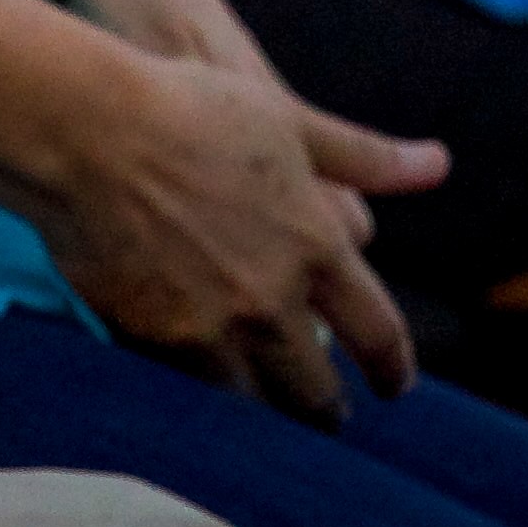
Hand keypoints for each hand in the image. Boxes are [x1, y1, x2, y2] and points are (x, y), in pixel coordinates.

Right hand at [22, 3, 442, 418]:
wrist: (90, 134)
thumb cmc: (192, 109)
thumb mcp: (291, 122)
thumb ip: (366, 157)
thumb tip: (438, 164)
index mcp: (317, 247)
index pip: (377, 332)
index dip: (392, 369)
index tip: (395, 387)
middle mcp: (271, 300)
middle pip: (315, 390)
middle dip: (325, 410)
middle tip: (327, 417)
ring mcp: (209, 328)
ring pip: (253, 403)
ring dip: (266, 413)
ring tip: (267, 416)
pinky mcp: (151, 342)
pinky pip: (190, 393)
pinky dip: (204, 400)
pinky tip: (203, 397)